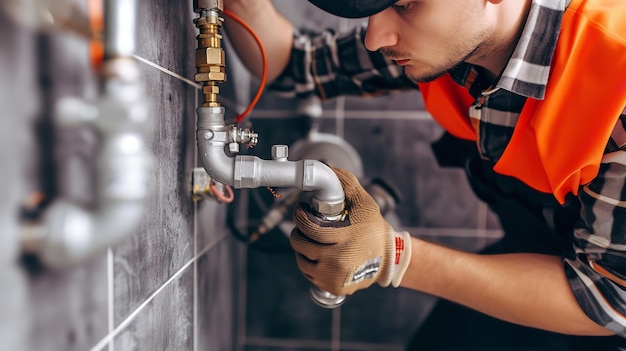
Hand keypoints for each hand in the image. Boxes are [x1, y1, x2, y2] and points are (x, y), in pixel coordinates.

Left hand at [290, 167, 411, 295]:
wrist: (389, 259)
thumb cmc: (374, 228)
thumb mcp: (365, 203)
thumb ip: (346, 183)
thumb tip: (327, 167)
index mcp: (345, 238)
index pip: (309, 228)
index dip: (299, 217)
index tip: (301, 210)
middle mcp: (338, 260)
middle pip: (301, 245)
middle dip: (298, 232)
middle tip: (303, 224)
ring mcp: (333, 276)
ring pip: (301, 260)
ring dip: (301, 248)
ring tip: (310, 239)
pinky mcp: (332, 287)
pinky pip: (308, 273)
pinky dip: (309, 263)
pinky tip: (317, 254)